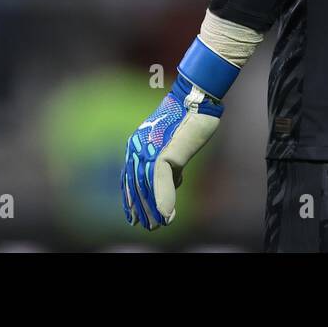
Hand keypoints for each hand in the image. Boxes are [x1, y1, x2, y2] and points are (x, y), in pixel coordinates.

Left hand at [121, 73, 223, 229]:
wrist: (197, 99)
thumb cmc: (189, 119)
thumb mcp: (176, 147)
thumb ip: (171, 164)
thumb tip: (174, 182)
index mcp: (138, 146)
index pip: (130, 178)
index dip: (132, 199)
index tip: (133, 217)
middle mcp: (138, 148)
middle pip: (136, 186)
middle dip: (141, 209)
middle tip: (146, 227)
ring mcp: (149, 150)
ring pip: (146, 187)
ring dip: (153, 210)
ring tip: (157, 226)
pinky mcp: (163, 153)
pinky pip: (160, 182)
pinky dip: (163, 200)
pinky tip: (167, 215)